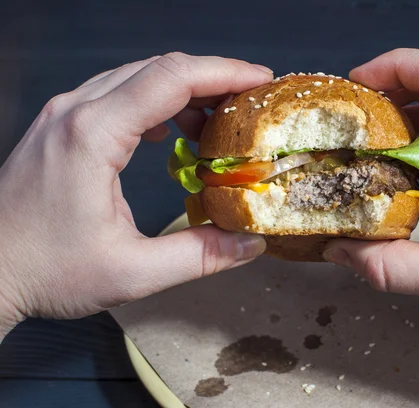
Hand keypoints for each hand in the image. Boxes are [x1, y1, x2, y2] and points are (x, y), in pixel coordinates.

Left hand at [0, 53, 271, 338]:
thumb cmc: (43, 271)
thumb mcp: (132, 271)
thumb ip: (199, 255)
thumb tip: (248, 244)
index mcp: (93, 134)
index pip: (171, 78)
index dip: (224, 72)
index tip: (260, 81)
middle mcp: (75, 112)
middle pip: (158, 68)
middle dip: (212, 78)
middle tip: (250, 101)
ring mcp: (63, 115)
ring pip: (137, 77)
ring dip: (184, 91)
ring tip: (217, 122)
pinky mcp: (60, 128)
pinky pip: (117, 95)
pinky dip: (156, 103)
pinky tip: (172, 132)